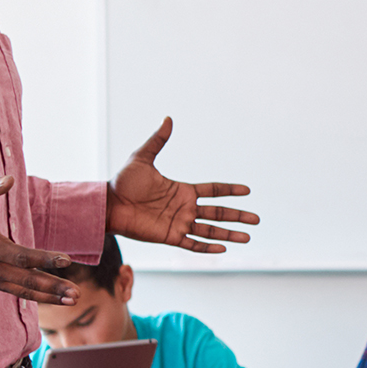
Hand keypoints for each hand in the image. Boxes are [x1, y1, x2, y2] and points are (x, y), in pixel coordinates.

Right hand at [0, 175, 77, 303]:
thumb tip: (9, 179)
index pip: (22, 257)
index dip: (44, 259)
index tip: (67, 260)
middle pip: (27, 280)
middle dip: (53, 287)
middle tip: (77, 294)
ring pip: (26, 291)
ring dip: (51, 297)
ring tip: (75, 299)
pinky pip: (22, 292)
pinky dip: (41, 296)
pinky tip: (61, 298)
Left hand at [106, 117, 258, 251]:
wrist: (109, 204)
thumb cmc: (124, 182)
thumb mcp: (142, 158)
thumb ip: (158, 141)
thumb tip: (168, 118)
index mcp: (182, 190)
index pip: (213, 191)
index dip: (230, 190)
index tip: (247, 191)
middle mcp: (184, 208)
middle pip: (218, 212)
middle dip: (237, 216)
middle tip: (257, 219)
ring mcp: (179, 223)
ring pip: (210, 230)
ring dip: (229, 234)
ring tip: (248, 237)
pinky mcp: (170, 237)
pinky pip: (192, 244)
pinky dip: (208, 247)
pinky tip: (223, 248)